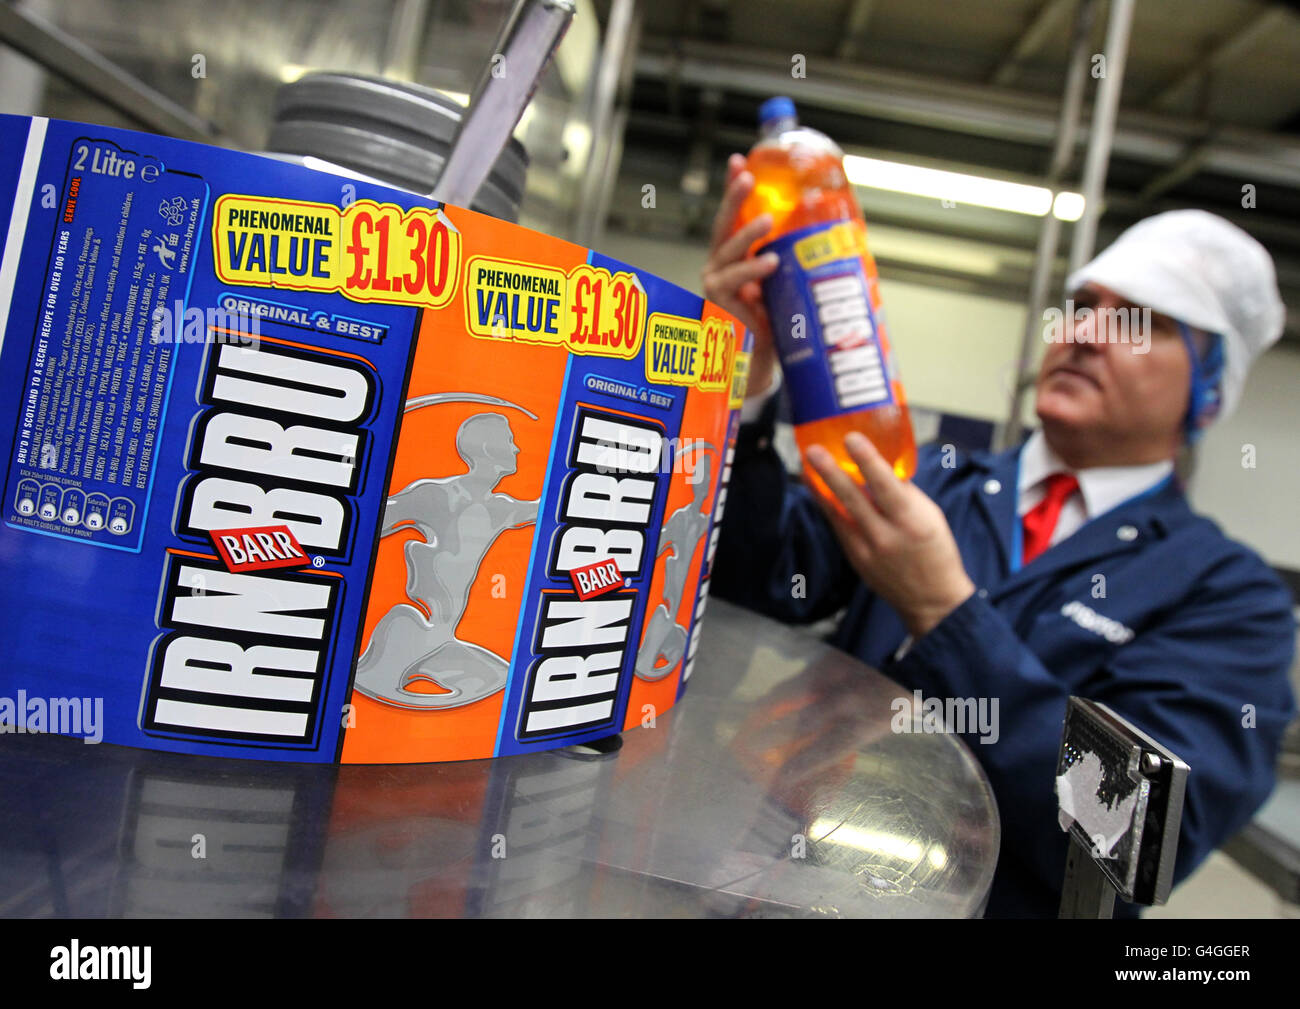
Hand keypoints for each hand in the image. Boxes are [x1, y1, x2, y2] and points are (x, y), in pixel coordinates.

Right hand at [701, 153, 778, 399]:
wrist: (757, 364)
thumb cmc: (770, 323)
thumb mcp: (782, 286)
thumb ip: (789, 262)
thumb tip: (825, 233)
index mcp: (734, 256)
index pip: (733, 216)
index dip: (734, 189)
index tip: (740, 160)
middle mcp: (719, 264)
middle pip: (723, 224)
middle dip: (733, 197)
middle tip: (745, 174)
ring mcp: (714, 282)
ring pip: (729, 249)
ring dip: (747, 233)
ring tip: (766, 221)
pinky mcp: (716, 301)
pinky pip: (735, 280)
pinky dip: (753, 270)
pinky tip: (770, 262)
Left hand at [807, 433, 974, 638]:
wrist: (931, 601)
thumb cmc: (936, 552)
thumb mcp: (931, 517)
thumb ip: (905, 493)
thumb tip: (881, 466)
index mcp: (912, 521)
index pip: (886, 485)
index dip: (867, 460)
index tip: (852, 439)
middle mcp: (886, 535)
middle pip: (852, 498)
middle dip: (830, 472)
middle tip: (813, 451)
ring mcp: (866, 549)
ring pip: (837, 512)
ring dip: (820, 486)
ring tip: (807, 464)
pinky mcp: (854, 558)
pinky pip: (837, 525)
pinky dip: (826, 504)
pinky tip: (818, 488)